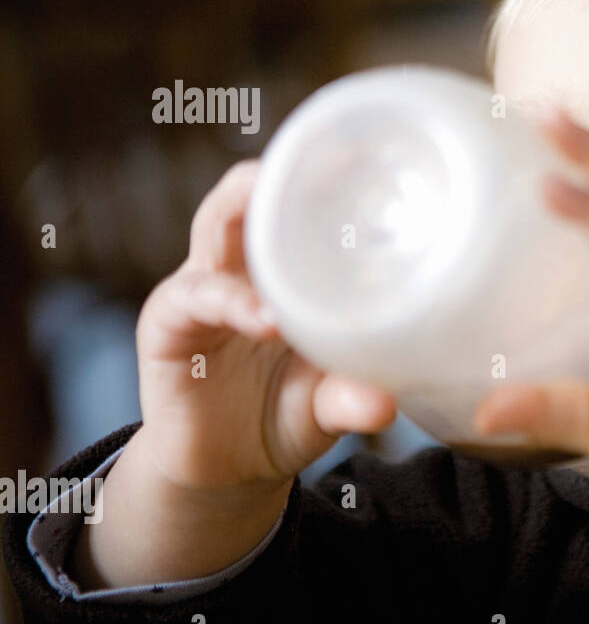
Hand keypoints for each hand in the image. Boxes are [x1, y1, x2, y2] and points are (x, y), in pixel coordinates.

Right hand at [135, 160, 396, 491]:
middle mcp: (242, 264)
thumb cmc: (284, 414)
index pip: (299, 199)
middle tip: (336, 162)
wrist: (224, 472)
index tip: (374, 152)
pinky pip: (195, 299)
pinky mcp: (167, 327)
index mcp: (287, 267)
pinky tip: (264, 318)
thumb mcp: (329, 404)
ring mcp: (200, 289)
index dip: (330, 172)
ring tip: (295, 230)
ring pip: (218, 226)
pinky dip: (231, 302)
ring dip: (253, 217)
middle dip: (286, 170)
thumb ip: (352, 396)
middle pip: (252, 192)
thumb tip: (386, 403)